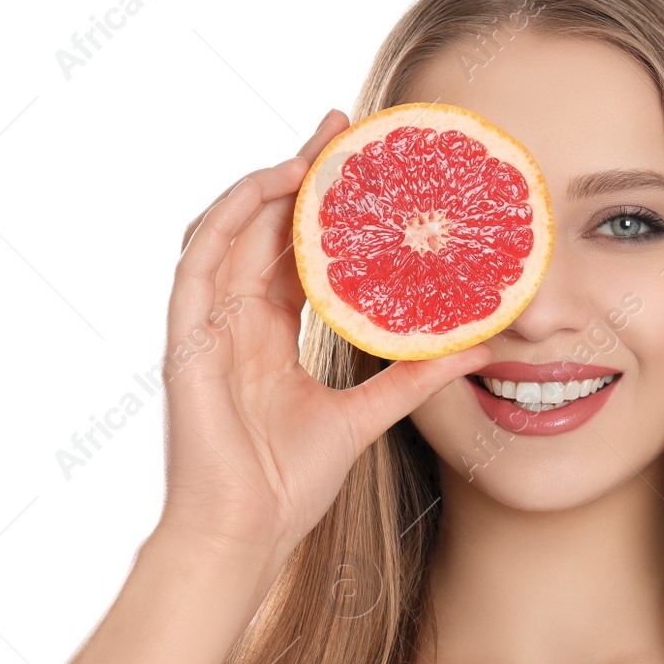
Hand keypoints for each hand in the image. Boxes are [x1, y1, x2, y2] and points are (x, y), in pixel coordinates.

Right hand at [155, 109, 496, 590]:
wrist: (243, 534)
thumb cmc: (287, 485)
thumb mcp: (364, 417)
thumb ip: (412, 378)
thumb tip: (478, 349)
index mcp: (268, 335)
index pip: (294, 250)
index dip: (322, 205)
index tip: (360, 162)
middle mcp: (234, 320)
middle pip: (263, 226)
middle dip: (299, 173)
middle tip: (343, 129)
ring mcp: (205, 325)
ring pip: (228, 229)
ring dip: (265, 183)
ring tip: (312, 150)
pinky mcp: (184, 336)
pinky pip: (199, 258)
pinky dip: (230, 215)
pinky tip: (267, 186)